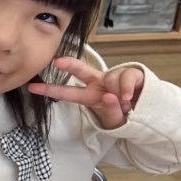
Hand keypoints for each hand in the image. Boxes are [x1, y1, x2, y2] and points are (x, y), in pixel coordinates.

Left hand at [28, 56, 144, 128]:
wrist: (148, 108)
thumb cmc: (123, 112)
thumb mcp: (114, 119)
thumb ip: (110, 111)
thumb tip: (110, 97)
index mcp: (89, 95)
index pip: (66, 93)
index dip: (49, 90)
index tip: (32, 87)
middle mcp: (98, 82)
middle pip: (81, 70)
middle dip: (70, 65)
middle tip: (58, 62)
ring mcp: (113, 76)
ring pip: (111, 80)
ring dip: (119, 95)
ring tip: (125, 104)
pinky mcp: (130, 72)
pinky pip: (126, 79)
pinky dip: (128, 90)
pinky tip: (131, 98)